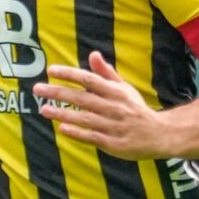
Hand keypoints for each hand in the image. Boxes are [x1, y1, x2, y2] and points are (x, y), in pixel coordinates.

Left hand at [34, 53, 170, 157]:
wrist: (160, 134)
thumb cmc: (137, 109)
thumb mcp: (125, 89)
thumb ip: (106, 74)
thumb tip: (93, 54)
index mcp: (116, 92)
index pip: (89, 80)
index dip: (70, 74)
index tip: (51, 70)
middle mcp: (114, 107)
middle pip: (83, 98)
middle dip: (59, 93)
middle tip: (37, 89)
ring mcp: (113, 126)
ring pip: (84, 118)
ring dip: (63, 114)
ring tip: (43, 109)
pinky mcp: (114, 143)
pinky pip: (92, 137)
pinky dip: (77, 133)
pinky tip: (62, 128)